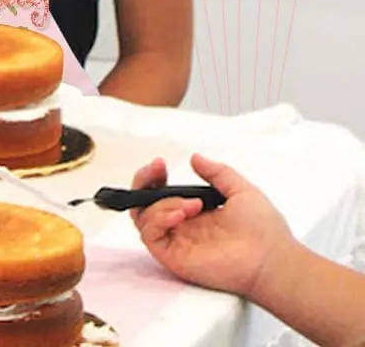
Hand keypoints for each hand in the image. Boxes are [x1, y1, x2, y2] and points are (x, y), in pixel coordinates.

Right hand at [130, 153, 295, 299]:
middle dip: (143, 182)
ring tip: (191, 204)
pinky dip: (159, 219)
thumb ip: (217, 172)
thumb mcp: (241, 189)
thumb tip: (195, 158)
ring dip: (160, 203)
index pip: (160, 193)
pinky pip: (150, 235)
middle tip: (157, 172)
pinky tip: (181, 214)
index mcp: (196, 212)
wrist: (273, 259)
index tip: (161, 164)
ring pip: (143, 217)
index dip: (154, 177)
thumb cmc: (265, 231)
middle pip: (142, 204)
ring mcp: (178, 242)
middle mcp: (183, 227)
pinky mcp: (175, 257)